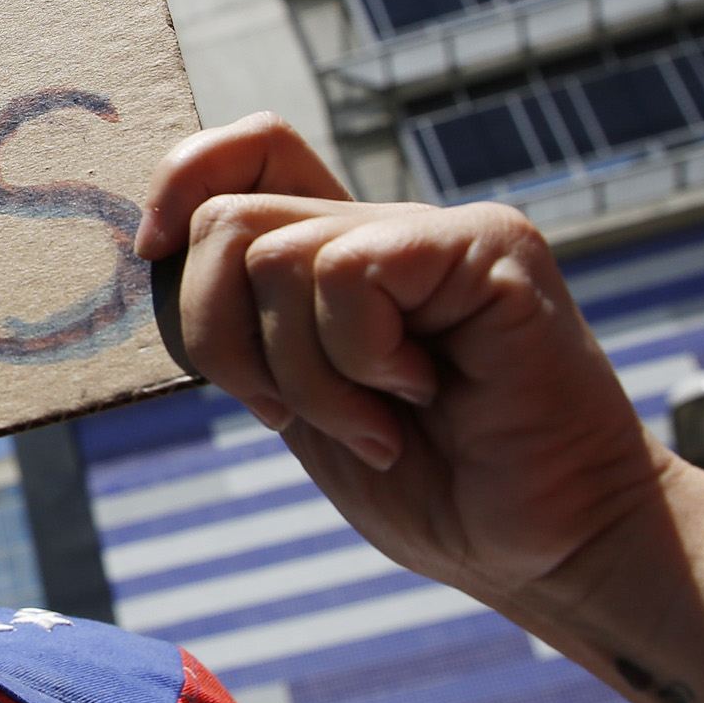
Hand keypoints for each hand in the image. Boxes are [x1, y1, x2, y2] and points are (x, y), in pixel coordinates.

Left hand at [138, 114, 681, 617]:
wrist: (551, 550)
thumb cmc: (437, 491)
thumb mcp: (303, 405)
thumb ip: (250, 328)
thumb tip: (159, 249)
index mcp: (343, 254)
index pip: (246, 152)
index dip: (180, 180)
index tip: (151, 252)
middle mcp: (389, 225)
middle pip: (225, 214)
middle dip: (221, 338)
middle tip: (291, 417)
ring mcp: (441, 229)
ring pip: (275, 253)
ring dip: (304, 375)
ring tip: (380, 424)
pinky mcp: (490, 246)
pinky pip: (349, 272)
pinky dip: (358, 360)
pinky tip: (423, 397)